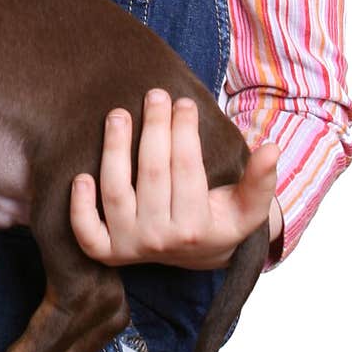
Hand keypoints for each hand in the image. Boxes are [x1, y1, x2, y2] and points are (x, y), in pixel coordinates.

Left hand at [69, 89, 278, 269]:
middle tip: (155, 95)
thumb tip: (272, 147)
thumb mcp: (247, 208)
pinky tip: (81, 175)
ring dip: (114, 149)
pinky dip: (79, 208)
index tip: (185, 102)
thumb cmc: (218, 219)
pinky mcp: (107, 251)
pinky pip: (88, 233)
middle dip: (153, 129)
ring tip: (118, 114)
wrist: (194, 255)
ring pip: (116, 192)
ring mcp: (131, 246)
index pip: (186, 169)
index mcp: (197, 229)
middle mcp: (161, 240)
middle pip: (151, 174)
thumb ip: (260, 181)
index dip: (184, 131)